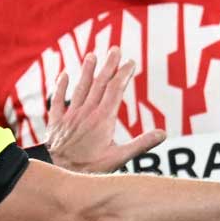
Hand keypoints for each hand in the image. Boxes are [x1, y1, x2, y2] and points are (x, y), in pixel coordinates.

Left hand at [45, 51, 165, 173]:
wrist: (56, 171)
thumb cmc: (88, 167)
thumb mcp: (119, 158)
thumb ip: (141, 144)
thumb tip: (163, 134)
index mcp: (103, 118)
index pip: (116, 89)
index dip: (124, 74)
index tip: (131, 62)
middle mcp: (87, 112)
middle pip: (100, 83)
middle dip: (109, 65)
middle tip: (115, 49)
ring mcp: (71, 116)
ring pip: (80, 88)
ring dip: (87, 71)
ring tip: (92, 55)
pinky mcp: (57, 122)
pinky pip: (57, 100)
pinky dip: (60, 87)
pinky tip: (64, 75)